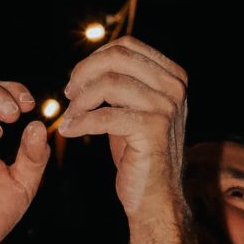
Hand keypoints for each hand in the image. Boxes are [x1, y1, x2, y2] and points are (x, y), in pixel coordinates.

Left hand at [57, 36, 188, 218]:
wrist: (155, 196)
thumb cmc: (139, 152)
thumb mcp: (136, 108)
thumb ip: (124, 81)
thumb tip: (91, 61)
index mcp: (173, 76)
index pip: (127, 46)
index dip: (94, 59)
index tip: (77, 80)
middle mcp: (174, 87)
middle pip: (118, 58)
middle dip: (84, 73)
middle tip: (68, 94)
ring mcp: (166, 107)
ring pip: (108, 84)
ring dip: (80, 101)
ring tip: (68, 117)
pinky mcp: (152, 130)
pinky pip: (105, 115)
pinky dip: (81, 122)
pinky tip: (69, 131)